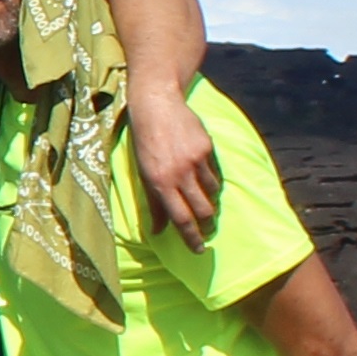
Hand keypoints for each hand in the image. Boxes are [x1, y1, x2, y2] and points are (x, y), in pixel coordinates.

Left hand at [128, 77, 219, 247]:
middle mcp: (178, 174)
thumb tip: (158, 230)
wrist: (157, 105)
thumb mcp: (142, 173)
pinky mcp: (207, 147)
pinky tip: (204, 178)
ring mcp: (195, 160)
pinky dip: (211, 180)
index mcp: (159, 182)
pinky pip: (214, 173)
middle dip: (207, 225)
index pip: (180, 219)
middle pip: (203, 210)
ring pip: (211, 193)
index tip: (198, 250)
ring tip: (204, 201)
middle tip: (207, 231)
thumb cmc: (144, 141)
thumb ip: (153, 202)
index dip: (191, 238)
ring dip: (209, 201)